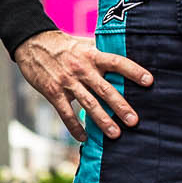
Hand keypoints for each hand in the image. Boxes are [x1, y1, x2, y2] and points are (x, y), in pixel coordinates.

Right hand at [13, 29, 150, 141]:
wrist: (32, 43)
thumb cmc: (62, 45)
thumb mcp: (83, 43)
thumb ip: (100, 53)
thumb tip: (122, 59)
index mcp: (92, 55)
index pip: (117, 62)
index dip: (133, 71)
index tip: (149, 81)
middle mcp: (82, 69)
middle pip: (105, 89)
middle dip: (120, 106)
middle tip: (134, 121)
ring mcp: (67, 82)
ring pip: (88, 104)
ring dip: (103, 120)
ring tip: (115, 134)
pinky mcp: (53, 92)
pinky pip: (66, 113)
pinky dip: (75, 127)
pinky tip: (84, 138)